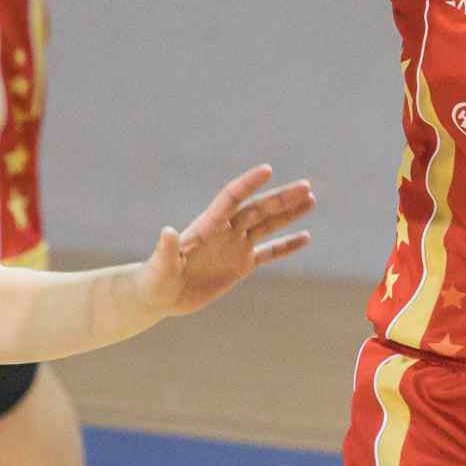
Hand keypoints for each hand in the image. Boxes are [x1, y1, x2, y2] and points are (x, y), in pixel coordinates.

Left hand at [136, 166, 314, 316]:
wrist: (159, 295)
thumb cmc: (154, 279)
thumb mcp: (159, 266)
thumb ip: (165, 249)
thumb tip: (166, 231)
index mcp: (207, 226)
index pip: (231, 198)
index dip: (248, 183)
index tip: (268, 170)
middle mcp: (225, 231)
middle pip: (257, 209)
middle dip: (281, 198)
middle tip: (306, 186)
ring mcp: (235, 246)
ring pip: (267, 225)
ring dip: (288, 213)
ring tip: (310, 199)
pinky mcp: (240, 265)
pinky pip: (269, 253)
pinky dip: (287, 246)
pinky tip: (306, 237)